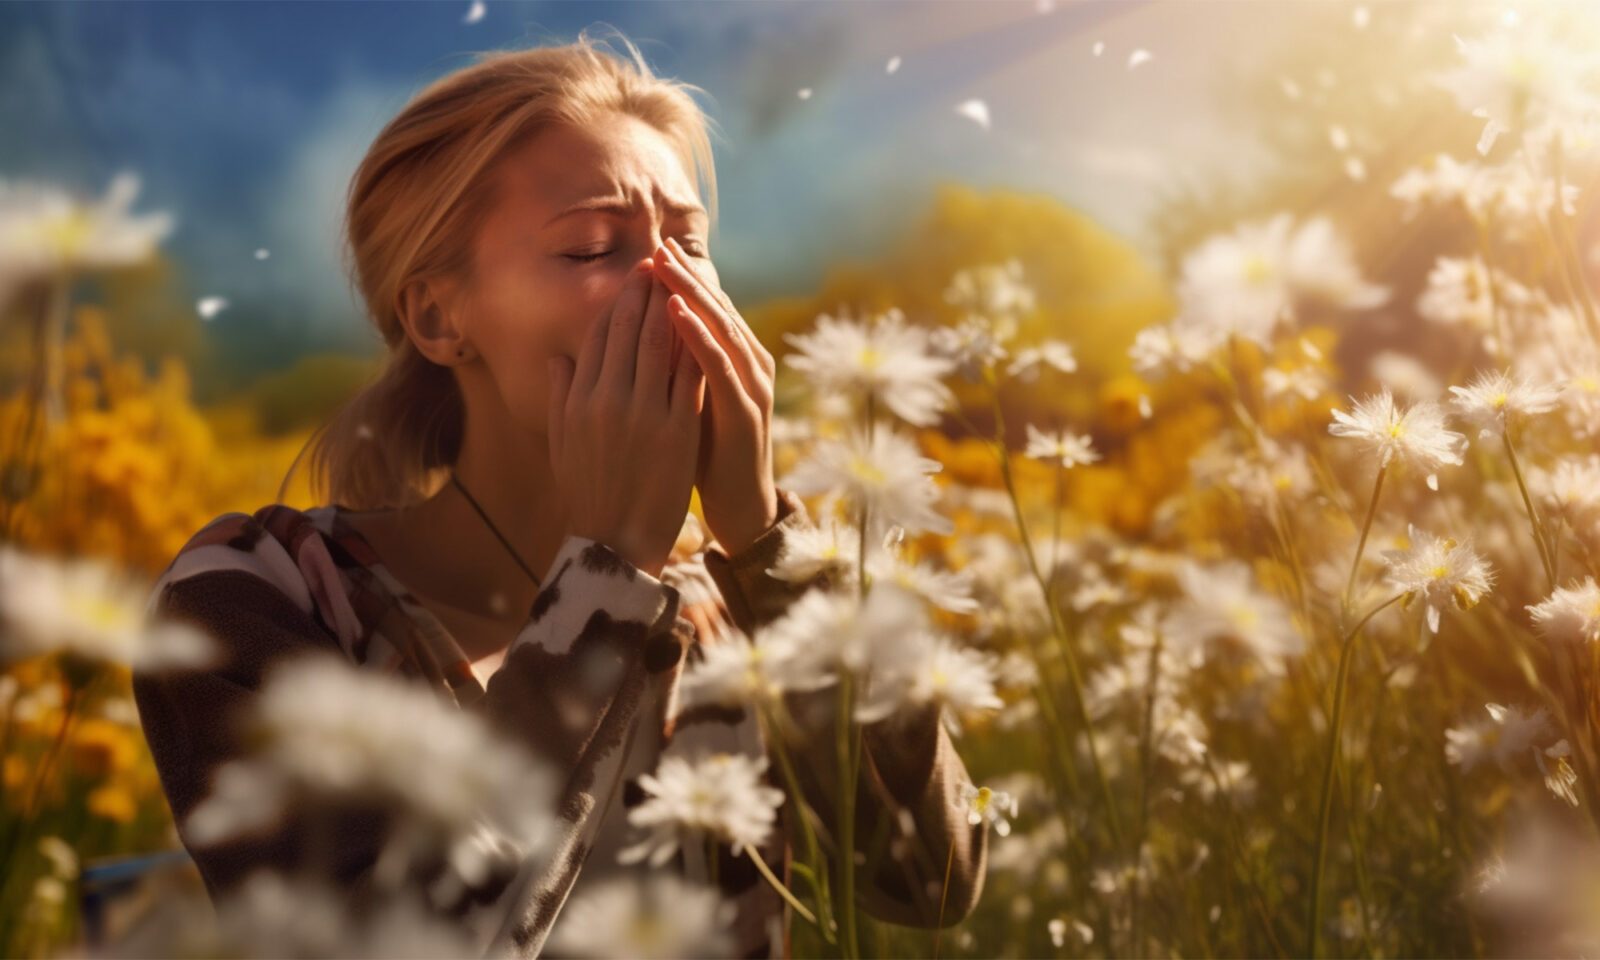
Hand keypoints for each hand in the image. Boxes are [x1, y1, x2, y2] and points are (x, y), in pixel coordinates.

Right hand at [546, 259, 705, 576]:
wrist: (614, 540)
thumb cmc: (587, 491)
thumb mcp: (562, 441)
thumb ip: (560, 395)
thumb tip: (557, 356)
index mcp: (580, 399)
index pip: (599, 336)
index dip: (616, 303)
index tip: (633, 278)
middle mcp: (608, 399)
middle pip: (630, 330)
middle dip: (646, 291)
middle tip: (660, 261)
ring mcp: (645, 413)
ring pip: (662, 345)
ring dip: (674, 307)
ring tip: (683, 280)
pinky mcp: (678, 430)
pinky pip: (690, 376)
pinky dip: (697, 345)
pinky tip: (707, 324)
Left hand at [651, 237, 778, 556]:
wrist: (739, 505)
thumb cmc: (706, 455)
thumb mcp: (683, 403)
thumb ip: (669, 369)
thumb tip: (636, 337)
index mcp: (732, 362)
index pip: (704, 310)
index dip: (677, 282)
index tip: (647, 256)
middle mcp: (748, 364)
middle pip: (715, 309)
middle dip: (684, 277)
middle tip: (657, 246)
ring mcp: (751, 386)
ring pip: (721, 327)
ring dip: (692, 294)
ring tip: (664, 266)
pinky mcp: (746, 410)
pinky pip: (719, 365)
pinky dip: (698, 336)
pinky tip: (676, 313)